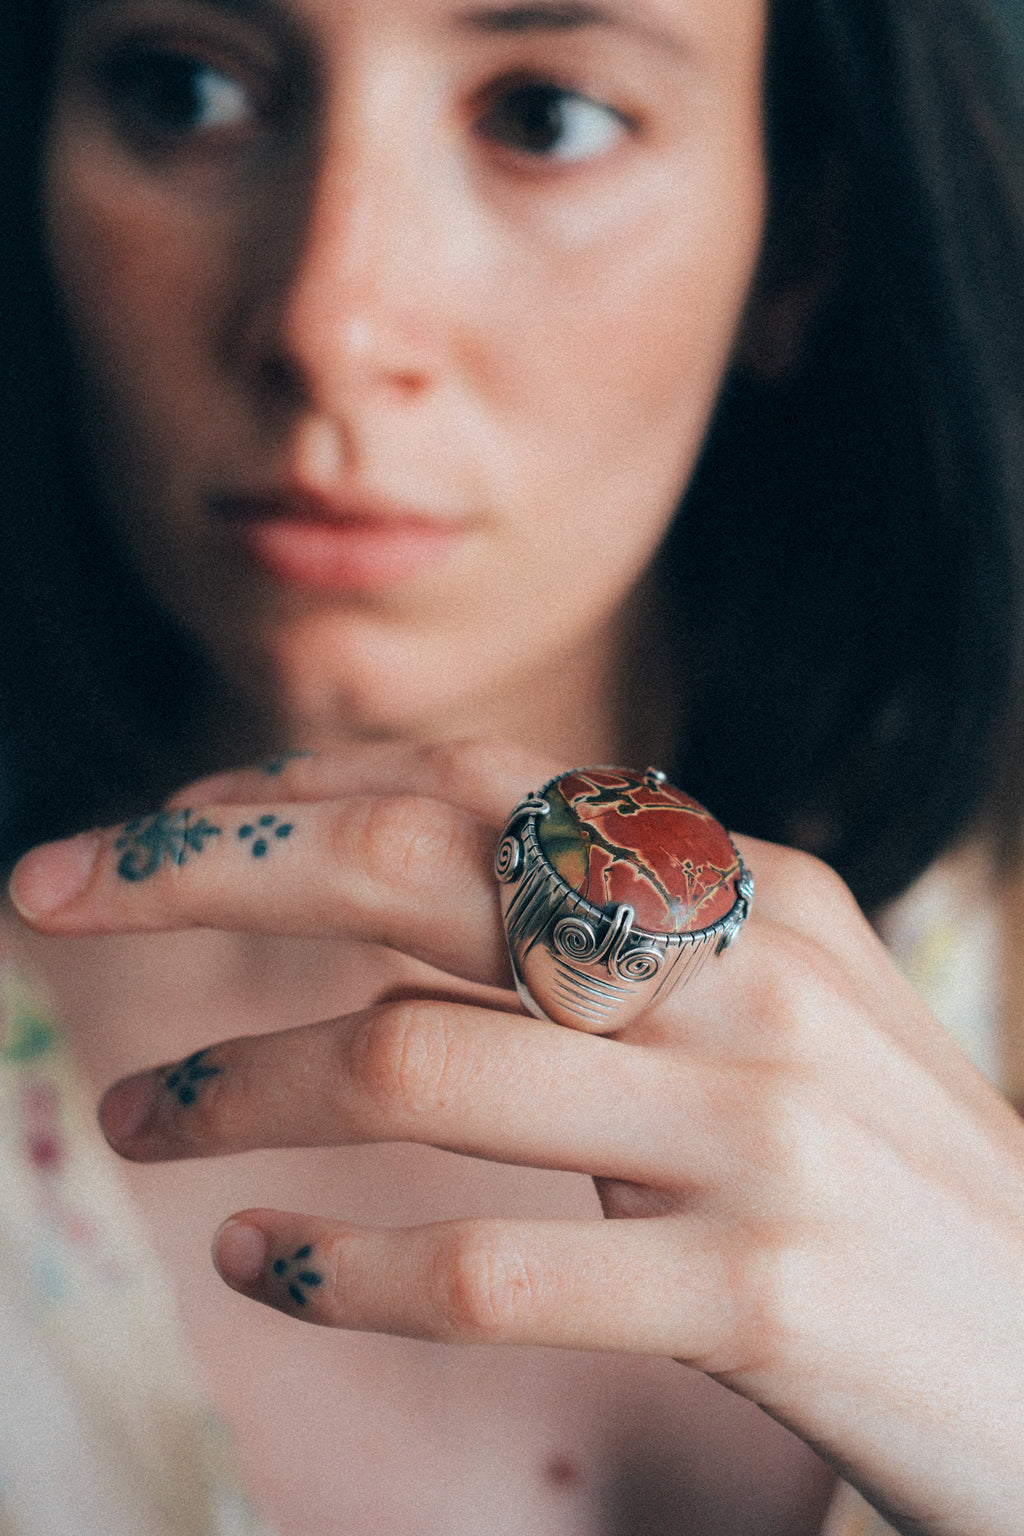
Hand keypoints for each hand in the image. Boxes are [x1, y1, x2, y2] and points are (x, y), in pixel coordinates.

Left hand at [10, 740, 1023, 1535]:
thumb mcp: (773, 1015)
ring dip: (238, 1091)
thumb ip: (625, 943)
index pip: (473, 784)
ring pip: (420, 1065)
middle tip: (51, 887)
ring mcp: (758, 1126)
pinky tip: (264, 1265)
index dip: (288, 795)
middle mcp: (746, 972)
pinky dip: (349, 1266)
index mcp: (744, 888)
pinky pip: (497, 1263)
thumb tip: (429, 886)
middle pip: (422, 863)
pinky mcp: (762, 1289)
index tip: (156, 828)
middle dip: (209, 863)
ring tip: (134, 1122)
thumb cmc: (890, 1181)